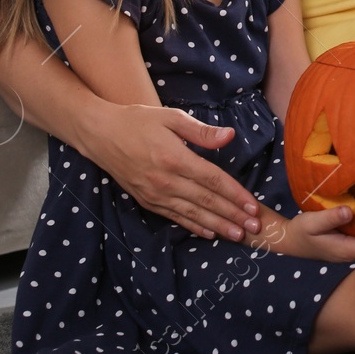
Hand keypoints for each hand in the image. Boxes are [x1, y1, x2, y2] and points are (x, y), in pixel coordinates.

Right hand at [79, 101, 262, 241]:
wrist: (99, 134)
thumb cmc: (138, 121)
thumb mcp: (171, 118)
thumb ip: (201, 131)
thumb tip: (229, 136)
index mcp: (175, 159)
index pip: (213, 181)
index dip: (236, 195)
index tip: (254, 207)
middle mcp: (166, 181)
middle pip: (207, 202)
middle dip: (233, 216)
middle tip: (255, 228)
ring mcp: (155, 194)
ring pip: (192, 214)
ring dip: (218, 226)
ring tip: (238, 235)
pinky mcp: (147, 201)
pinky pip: (174, 217)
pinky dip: (193, 227)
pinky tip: (209, 233)